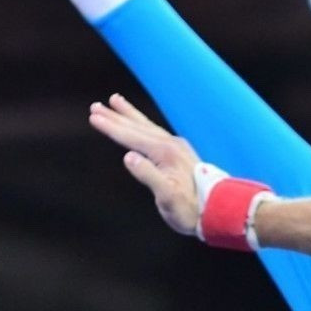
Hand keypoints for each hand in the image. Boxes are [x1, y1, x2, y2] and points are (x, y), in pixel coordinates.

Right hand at [88, 93, 201, 236]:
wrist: (218, 210)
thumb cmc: (190, 209)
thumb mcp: (167, 197)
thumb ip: (148, 175)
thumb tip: (128, 156)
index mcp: (164, 153)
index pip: (131, 136)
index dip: (111, 127)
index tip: (93, 117)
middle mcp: (170, 144)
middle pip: (137, 126)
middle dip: (115, 116)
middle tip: (95, 106)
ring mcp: (176, 146)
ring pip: (146, 125)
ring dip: (129, 114)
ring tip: (115, 100)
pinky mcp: (179, 152)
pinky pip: (155, 131)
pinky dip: (142, 124)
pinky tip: (140, 124)